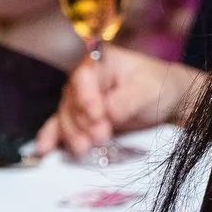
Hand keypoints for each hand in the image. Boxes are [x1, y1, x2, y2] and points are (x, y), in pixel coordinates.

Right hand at [33, 44, 205, 158]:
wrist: (166, 100)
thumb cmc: (158, 85)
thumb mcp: (148, 89)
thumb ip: (127, 100)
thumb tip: (108, 113)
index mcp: (99, 62)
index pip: (83, 77)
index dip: (87, 98)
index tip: (99, 115)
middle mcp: (84, 80)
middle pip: (72, 101)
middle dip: (83, 122)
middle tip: (100, 137)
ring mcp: (80, 100)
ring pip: (66, 117)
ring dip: (72, 135)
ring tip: (85, 149)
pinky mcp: (80, 119)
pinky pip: (60, 126)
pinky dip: (52, 138)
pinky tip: (44, 149)